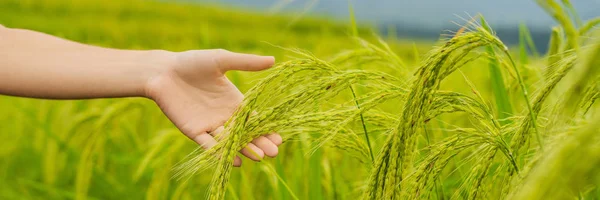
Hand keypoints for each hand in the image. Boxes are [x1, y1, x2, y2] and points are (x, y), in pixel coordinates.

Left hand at [145, 49, 281, 166]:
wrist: (162, 71)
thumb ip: (246, 62)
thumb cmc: (192, 62)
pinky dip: (220, 153)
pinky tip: (233, 161)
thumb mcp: (221, 60)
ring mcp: (210, 125)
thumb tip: (273, 60)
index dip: (266, 129)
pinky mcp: (194, 131)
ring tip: (258, 157)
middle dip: (260, 143)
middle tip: (273, 152)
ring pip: (230, 141)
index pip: (255, 119)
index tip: (279, 138)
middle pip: (245, 134)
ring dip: (244, 150)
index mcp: (234, 102)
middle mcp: (225, 117)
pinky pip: (208, 145)